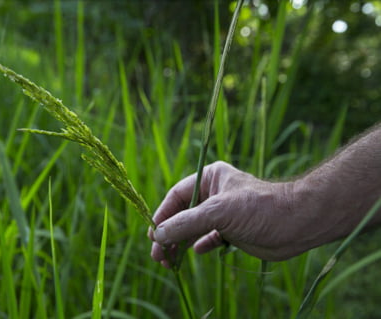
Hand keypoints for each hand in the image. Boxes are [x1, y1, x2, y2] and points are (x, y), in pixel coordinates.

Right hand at [149, 161, 301, 265]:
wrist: (298, 224)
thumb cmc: (259, 208)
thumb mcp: (219, 212)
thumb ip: (186, 223)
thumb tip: (158, 235)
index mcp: (210, 178)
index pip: (177, 196)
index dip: (162, 215)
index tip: (152, 235)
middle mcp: (214, 194)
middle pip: (182, 213)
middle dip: (170, 234)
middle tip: (158, 255)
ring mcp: (223, 212)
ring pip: (194, 228)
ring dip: (181, 243)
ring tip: (169, 261)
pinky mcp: (233, 230)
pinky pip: (209, 237)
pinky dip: (201, 245)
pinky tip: (197, 252)